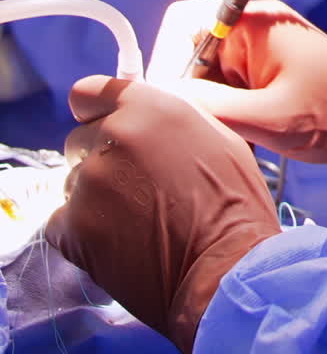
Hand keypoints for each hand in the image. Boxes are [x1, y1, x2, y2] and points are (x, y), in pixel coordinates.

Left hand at [45, 77, 279, 353]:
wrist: (223, 265)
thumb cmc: (232, 200)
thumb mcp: (218, 136)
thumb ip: (173, 117)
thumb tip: (149, 114)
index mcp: (149, 108)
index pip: (87, 93)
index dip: (96, 111)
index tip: (108, 126)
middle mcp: (112, 137)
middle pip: (78, 139)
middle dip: (100, 156)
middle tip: (133, 181)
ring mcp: (88, 183)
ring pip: (72, 181)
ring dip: (95, 193)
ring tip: (133, 215)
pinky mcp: (72, 228)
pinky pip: (61, 220)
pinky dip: (82, 228)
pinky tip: (118, 237)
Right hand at [151, 0, 326, 167]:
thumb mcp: (269, 119)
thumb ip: (211, 107)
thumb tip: (157, 96)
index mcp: (255, 22)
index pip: (183, 27)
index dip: (168, 66)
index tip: (170, 109)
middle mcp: (255, 26)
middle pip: (192, 54)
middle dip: (191, 92)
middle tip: (205, 131)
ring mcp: (261, 47)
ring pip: (208, 75)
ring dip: (211, 107)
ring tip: (231, 137)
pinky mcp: (268, 68)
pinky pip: (228, 85)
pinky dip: (228, 111)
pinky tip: (244, 136)